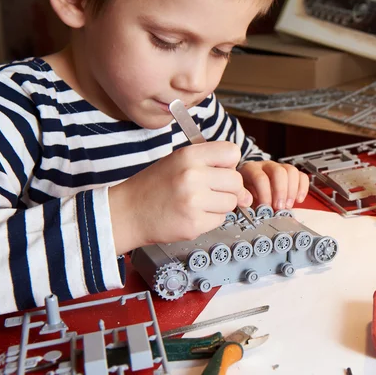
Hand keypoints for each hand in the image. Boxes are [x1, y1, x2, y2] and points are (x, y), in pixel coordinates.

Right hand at [109, 141, 251, 253]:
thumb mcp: (178, 161)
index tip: (219, 169)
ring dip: (219, 205)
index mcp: (189, 155)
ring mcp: (194, 201)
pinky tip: (192, 214)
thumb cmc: (155, 186)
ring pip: (231, 202)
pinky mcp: (194, 224)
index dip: (229, 163)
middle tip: (209, 191)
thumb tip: (246, 192)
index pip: (232, 152)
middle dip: (228, 188)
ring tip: (197, 203)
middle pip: (236, 181)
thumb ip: (212, 166)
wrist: (128, 212)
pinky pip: (220, 220)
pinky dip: (210, 219)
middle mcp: (192, 176)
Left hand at [238, 160, 308, 210]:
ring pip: (291, 171)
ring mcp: (280, 167)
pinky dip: (302, 188)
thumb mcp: (241, 196)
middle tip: (280, 207)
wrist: (250, 185)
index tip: (267, 207)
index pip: (260, 177)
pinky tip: (298, 200)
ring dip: (292, 191)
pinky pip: (302, 176)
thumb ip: (245, 201)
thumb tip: (252, 207)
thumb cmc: (246, 192)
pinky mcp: (291, 173)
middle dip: (280, 191)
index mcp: (250, 169)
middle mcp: (266, 165)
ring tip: (288, 205)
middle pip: (278, 172)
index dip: (265, 193)